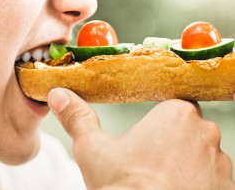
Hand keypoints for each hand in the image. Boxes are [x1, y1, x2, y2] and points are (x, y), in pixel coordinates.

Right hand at [48, 88, 233, 189]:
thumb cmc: (122, 188)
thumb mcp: (92, 149)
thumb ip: (77, 117)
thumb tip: (57, 95)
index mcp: (176, 114)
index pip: (174, 104)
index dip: (161, 119)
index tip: (150, 133)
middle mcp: (206, 135)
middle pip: (190, 129)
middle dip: (173, 141)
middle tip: (149, 160)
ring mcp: (221, 166)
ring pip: (203, 155)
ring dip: (188, 163)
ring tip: (161, 180)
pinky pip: (213, 180)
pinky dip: (199, 184)